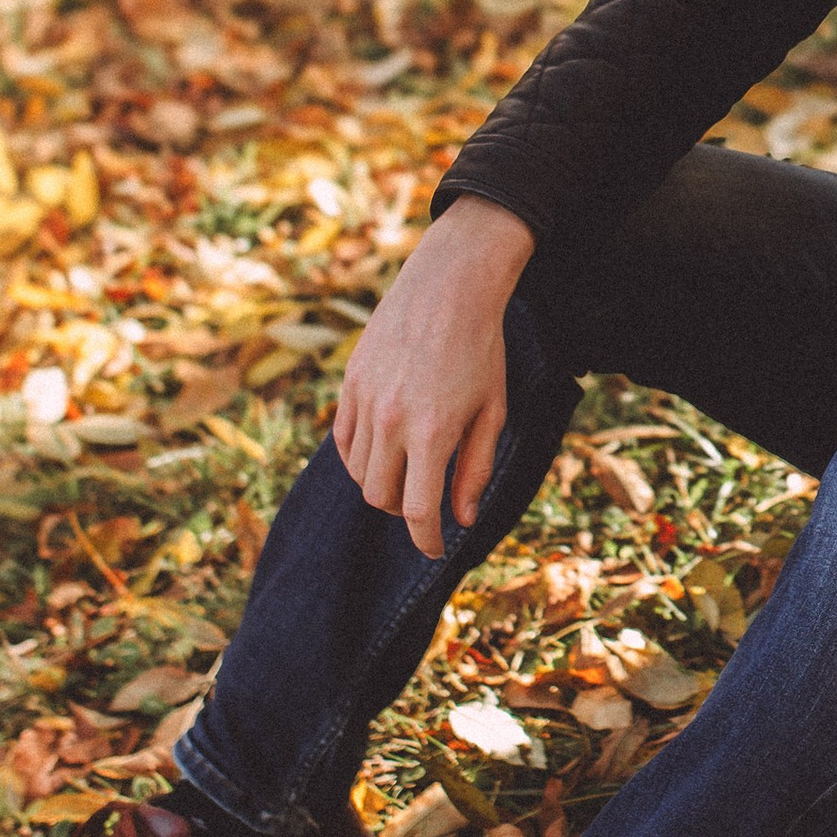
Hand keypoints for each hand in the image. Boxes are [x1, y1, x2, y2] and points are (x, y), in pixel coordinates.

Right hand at [333, 196, 534, 557]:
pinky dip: (361, 459)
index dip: (425, 540)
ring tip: (408, 473)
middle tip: (426, 503)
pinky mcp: (350, 384)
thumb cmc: (480, 348)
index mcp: (432, 431)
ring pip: (359, 473)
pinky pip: (344, 442)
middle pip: (382, 497)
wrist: (448, 286)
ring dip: (381, 485)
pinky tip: (383, 452)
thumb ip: (474, 468)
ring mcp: (365, 401)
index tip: (433, 549)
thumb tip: (461, 518)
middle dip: (405, 511)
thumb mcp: (493, 410)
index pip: (418, 510)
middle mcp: (391, 420)